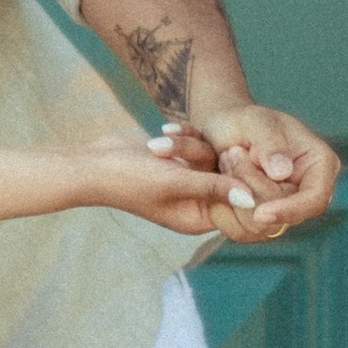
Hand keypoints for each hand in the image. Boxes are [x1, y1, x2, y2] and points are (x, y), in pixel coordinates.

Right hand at [70, 129, 247, 238]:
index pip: (236, 206)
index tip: (231, 160)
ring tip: (160, 143)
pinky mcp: (179, 161)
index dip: (239, 183)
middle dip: (208, 157)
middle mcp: (196, 201)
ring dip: (188, 144)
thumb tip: (252, 200)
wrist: (95, 163)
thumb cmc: (132, 179)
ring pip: (211, 155)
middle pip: (227, 177)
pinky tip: (164, 130)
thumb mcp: (176, 183)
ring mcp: (188, 180)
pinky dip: (182, 136)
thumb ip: (215, 188)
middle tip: (196, 146)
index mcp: (198, 217)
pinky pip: (197, 143)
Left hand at [188, 103, 338, 241]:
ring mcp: (285, 210)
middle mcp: (307, 192)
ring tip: (226, 161)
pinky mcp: (262, 223)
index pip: (315, 200)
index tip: (260, 213)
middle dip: (249, 187)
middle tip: (230, 153)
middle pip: (282, 216)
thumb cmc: (243, 121)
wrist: (221, 131)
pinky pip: (240, 232)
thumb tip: (283, 173)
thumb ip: (270, 142)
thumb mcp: (255, 121)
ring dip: (232, 195)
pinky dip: (222, 210)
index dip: (290, 210)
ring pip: (258, 227)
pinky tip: (219, 182)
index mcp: (320, 165)